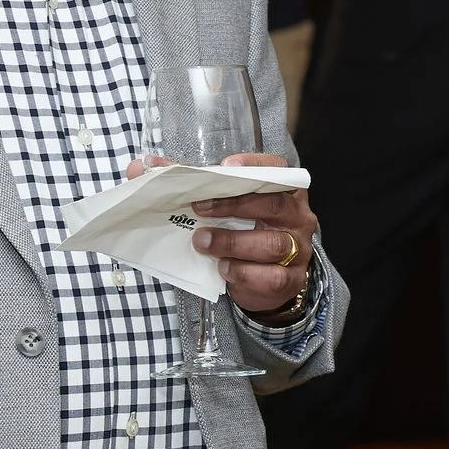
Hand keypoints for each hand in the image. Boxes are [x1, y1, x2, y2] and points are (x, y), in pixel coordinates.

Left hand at [188, 154, 318, 315]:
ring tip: (203, 242)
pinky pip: (271, 276)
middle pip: (273, 204)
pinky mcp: (292, 279)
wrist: (266, 283)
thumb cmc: (246, 235)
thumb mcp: (229, 210)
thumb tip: (150, 166)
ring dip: (232, 242)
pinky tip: (223, 268)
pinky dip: (243, 273)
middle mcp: (297, 216)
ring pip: (272, 243)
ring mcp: (299, 249)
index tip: (225, 168)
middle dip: (234, 205)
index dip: (254, 165)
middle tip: (199, 208)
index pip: (277, 170)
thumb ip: (198, 188)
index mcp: (286, 192)